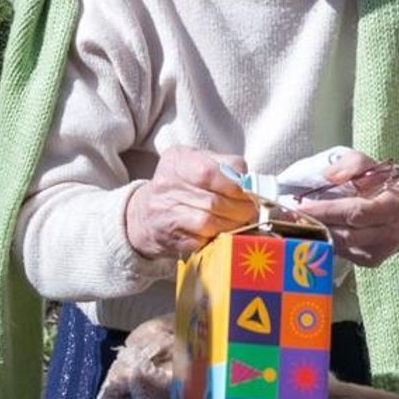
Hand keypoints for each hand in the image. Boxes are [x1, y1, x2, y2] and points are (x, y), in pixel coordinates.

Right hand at [124, 149, 254, 259]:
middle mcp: (167, 184)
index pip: (212, 170)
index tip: (250, 191)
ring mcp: (165, 212)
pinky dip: (218, 236)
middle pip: (214, 199)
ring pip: (209, 221)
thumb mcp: (196, 164)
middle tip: (251, 211)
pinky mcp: (169, 236)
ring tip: (240, 221)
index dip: (238, 184)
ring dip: (232, 224)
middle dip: (241, 208)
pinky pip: (201, 238)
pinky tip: (223, 232)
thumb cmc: (179, 188)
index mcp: (178, 160)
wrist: (142, 216)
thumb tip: (256, 184)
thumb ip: (225, 168)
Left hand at [301, 152, 398, 274]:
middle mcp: (388, 234)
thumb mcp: (386, 168)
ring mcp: (379, 252)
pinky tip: (319, 227)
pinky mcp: (370, 261)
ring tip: (298, 220)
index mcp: (394, 208)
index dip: (327, 211)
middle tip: (290, 214)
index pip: (356, 213)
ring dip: (317, 232)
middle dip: (315, 223)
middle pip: (344, 234)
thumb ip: (356, 164)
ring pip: (339, 246)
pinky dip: (327, 239)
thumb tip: (326, 175)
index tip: (302, 206)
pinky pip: (341, 251)